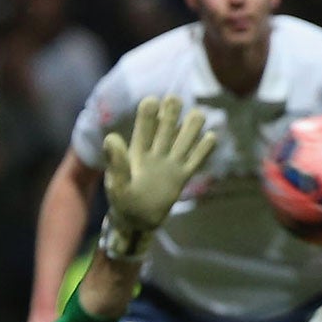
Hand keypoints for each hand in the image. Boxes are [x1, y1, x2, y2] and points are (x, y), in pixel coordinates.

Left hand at [100, 96, 216, 255]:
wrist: (136, 220)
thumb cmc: (122, 202)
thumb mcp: (116, 184)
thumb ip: (117, 162)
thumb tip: (111, 137)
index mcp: (138, 152)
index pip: (144, 127)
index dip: (149, 113)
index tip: (152, 101)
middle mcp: (156, 153)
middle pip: (167, 128)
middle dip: (171, 112)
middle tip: (175, 100)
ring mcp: (170, 165)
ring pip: (184, 140)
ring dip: (191, 127)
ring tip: (198, 114)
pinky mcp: (182, 177)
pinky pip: (195, 161)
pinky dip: (204, 150)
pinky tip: (211, 136)